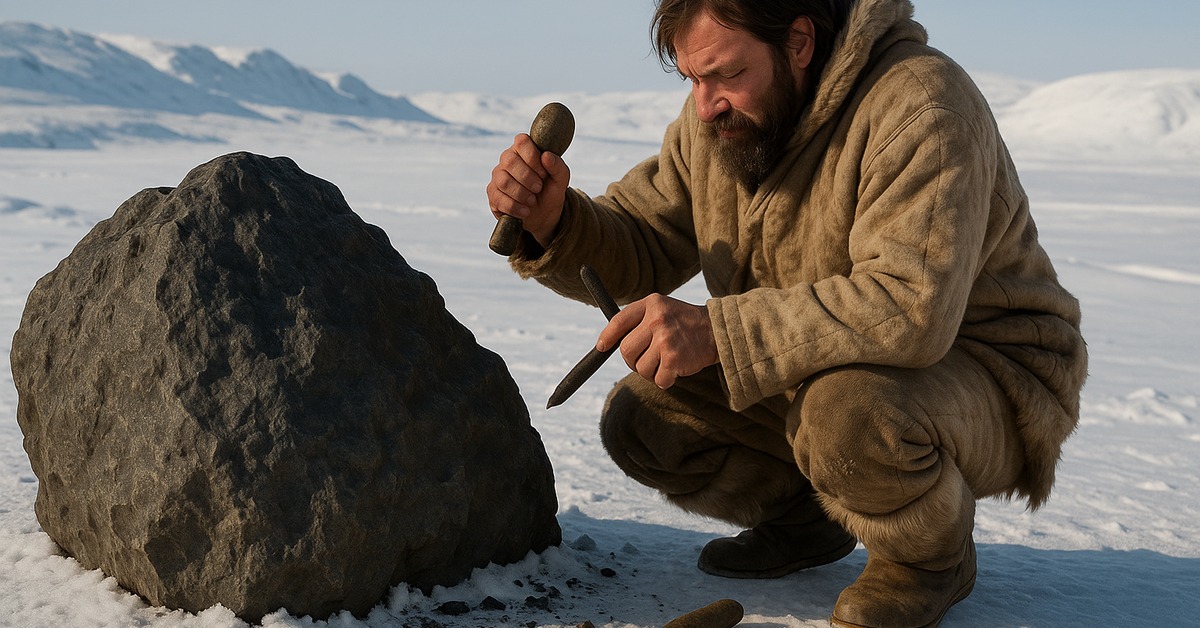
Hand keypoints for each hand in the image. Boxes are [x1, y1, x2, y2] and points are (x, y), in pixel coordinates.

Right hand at [486, 133, 570, 247]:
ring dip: (522, 194)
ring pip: (503, 181)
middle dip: (528, 178)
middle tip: (539, 188)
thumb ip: (558, 166)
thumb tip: (546, 156)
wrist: (543, 214)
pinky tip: (525, 211)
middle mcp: (507, 159)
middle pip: (510, 161)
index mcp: (524, 149)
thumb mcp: (561, 180)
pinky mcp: (493, 194)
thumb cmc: (550, 190)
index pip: (522, 142)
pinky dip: (515, 207)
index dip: (533, 158)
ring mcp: (497, 176)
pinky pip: (499, 199)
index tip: (544, 173)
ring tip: (532, 201)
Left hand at [597, 294, 718, 388]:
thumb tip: (609, 341)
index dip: (607, 336)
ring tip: (665, 362)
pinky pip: (658, 379)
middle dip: (632, 360)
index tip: (601, 347)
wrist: (717, 331)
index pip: (619, 321)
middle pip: (626, 350)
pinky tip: (675, 369)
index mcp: (651, 304)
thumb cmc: (685, 323)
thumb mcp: (662, 308)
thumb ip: (639, 319)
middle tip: (646, 360)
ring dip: (651, 371)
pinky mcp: (674, 359)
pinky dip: (665, 380)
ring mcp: (665, 340)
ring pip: (640, 368)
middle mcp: (657, 320)